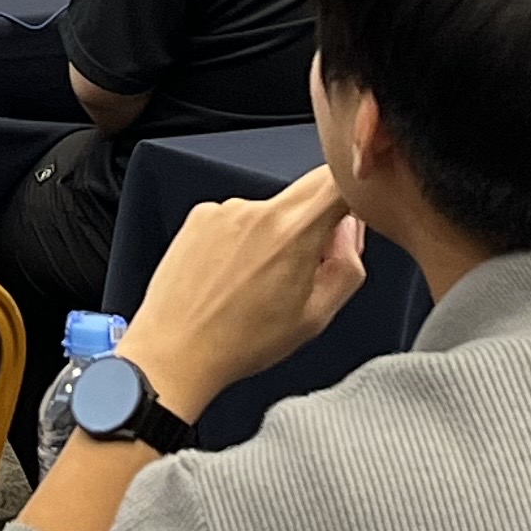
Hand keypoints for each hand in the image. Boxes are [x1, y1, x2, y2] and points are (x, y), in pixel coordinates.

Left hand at [121, 169, 366, 418]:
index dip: (354, 193)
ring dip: (276, 234)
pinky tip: (231, 276)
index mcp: (294, 232)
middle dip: (318, 220)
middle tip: (308, 262)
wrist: (176, 349)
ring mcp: (225, 209)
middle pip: (307, 190)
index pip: (339, 180)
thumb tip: (350, 232)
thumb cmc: (241, 342)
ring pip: (271, 209)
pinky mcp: (200, 215)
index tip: (354, 214)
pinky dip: (243, 239)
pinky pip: (238, 218)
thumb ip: (349, 266)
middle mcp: (258, 210)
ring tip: (257, 283)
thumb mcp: (316, 316)